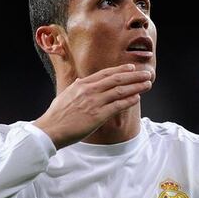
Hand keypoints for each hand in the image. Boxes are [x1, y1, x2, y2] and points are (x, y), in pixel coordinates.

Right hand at [34, 64, 152, 148]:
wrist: (50, 130)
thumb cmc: (56, 115)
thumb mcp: (65, 95)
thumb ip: (75, 87)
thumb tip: (80, 81)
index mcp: (82, 84)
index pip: (105, 73)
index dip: (120, 70)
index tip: (131, 68)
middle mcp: (90, 90)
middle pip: (117, 79)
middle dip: (134, 75)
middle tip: (146, 74)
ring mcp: (95, 102)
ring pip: (120, 91)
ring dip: (136, 86)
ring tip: (147, 84)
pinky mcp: (98, 116)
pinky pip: (118, 106)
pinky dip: (129, 100)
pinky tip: (138, 97)